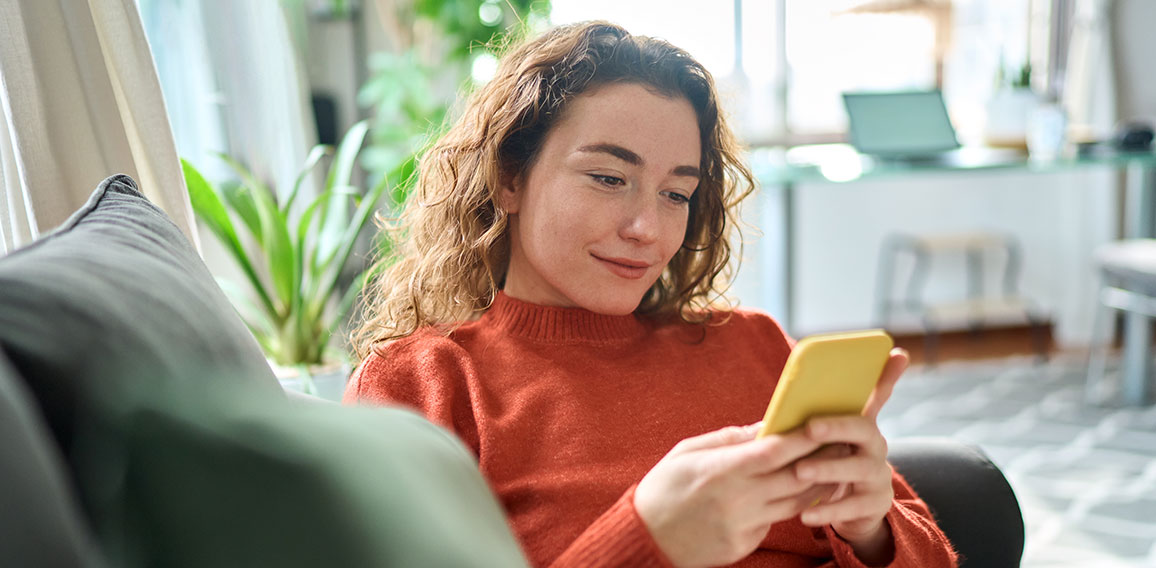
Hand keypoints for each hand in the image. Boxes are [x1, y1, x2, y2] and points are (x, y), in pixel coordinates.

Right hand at [633, 423, 833, 567]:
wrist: (646, 537)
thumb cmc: (663, 487)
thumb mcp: (687, 452)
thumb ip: (729, 439)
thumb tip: (764, 426)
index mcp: (722, 471)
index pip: (775, 451)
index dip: (803, 437)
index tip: (823, 423)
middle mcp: (738, 500)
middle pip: (795, 478)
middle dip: (822, 458)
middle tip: (842, 442)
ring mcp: (743, 526)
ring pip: (795, 504)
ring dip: (818, 485)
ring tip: (833, 467)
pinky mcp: (745, 545)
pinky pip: (775, 522)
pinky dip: (790, 506)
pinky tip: (801, 493)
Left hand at [793, 348, 908, 562]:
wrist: (853, 510)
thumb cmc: (832, 462)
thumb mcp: (827, 438)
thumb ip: (818, 415)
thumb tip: (797, 393)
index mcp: (862, 424)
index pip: (878, 394)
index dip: (888, 375)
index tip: (897, 353)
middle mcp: (876, 446)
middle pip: (863, 429)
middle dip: (836, 426)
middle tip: (809, 427)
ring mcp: (878, 475)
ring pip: (857, 469)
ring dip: (827, 468)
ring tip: (799, 471)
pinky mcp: (875, 504)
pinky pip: (851, 507)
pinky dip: (827, 509)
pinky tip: (805, 514)